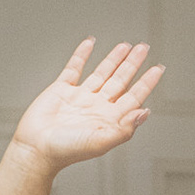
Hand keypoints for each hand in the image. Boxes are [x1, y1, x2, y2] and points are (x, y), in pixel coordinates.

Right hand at [9, 39, 163, 172]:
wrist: (36, 149)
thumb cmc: (66, 151)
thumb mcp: (101, 142)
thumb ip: (125, 129)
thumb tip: (145, 112)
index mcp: (109, 119)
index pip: (134, 96)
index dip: (147, 82)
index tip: (158, 68)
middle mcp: (97, 106)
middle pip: (120, 80)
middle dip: (133, 64)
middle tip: (144, 47)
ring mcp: (80, 97)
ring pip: (101, 72)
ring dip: (114, 59)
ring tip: (126, 46)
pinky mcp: (61, 90)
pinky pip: (74, 68)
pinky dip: (82, 55)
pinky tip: (90, 43)